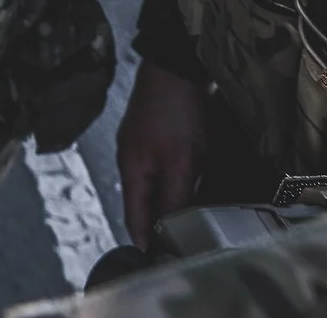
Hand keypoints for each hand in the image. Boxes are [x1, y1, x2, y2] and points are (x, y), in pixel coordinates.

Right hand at [117, 60, 210, 244]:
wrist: (177, 65)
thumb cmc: (176, 112)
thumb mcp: (181, 162)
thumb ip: (174, 198)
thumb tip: (168, 232)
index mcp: (132, 171)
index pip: (134, 219)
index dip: (146, 242)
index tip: (160, 262)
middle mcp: (132, 159)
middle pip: (144, 202)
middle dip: (160, 223)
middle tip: (182, 243)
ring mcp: (142, 144)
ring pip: (155, 184)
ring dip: (170, 200)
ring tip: (191, 218)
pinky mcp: (156, 132)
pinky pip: (163, 167)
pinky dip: (176, 180)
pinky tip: (194, 183)